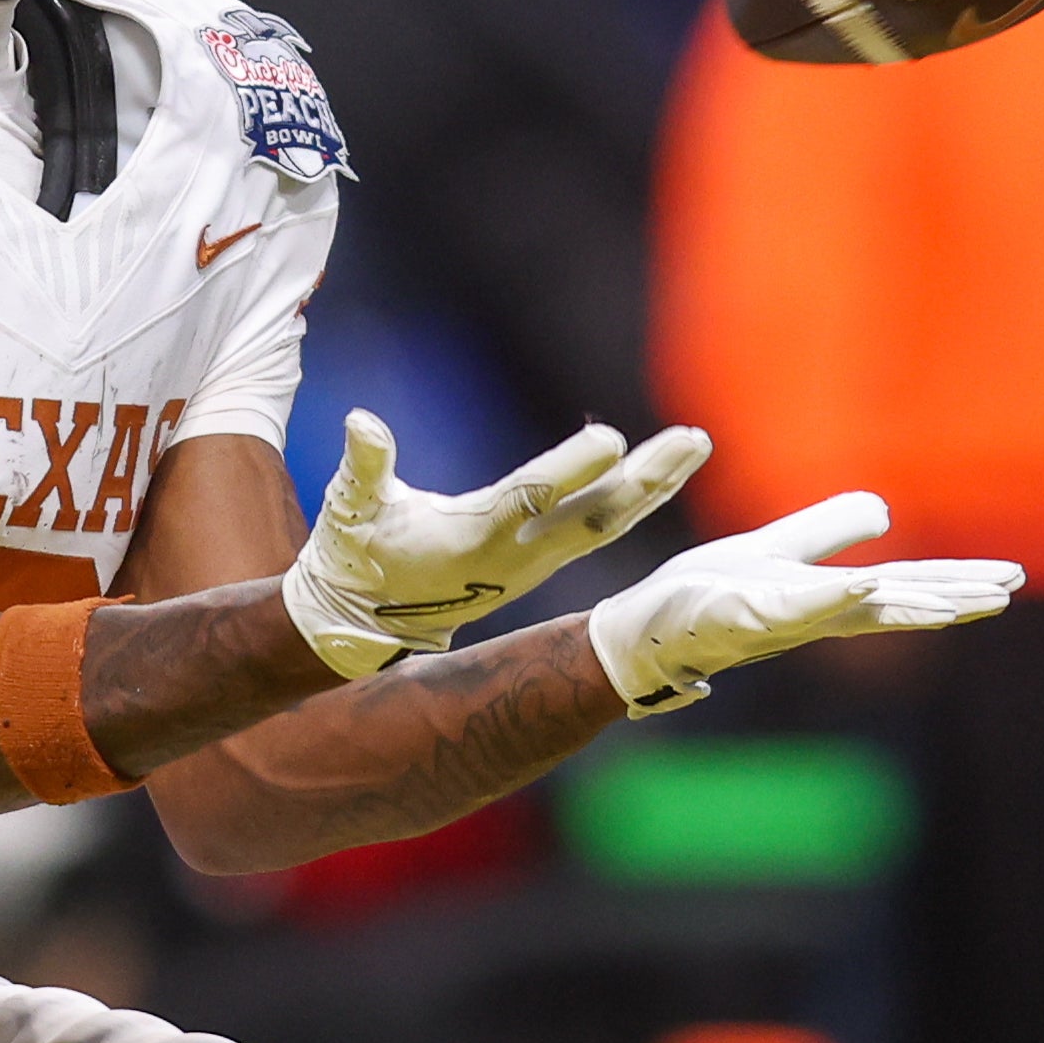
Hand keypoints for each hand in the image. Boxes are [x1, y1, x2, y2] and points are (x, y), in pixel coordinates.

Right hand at [282, 410, 710, 675]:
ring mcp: (534, 563)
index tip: (613, 440)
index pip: (529, 498)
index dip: (569, 470)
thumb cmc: (354, 556)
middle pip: (594, 517)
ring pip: (606, 523)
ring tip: (694, 445)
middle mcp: (515, 555)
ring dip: (653, 485)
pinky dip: (634, 500)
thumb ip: (363, 466)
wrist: (366, 621)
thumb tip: (361, 421)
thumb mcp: (348, 510)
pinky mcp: (540, 562)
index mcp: (470, 537)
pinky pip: (597, 529)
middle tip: (693, 441)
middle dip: (646, 479)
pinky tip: (662, 474)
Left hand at [588, 492, 1021, 715]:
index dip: (954, 584)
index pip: (901, 588)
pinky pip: (790, 607)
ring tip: (962, 596)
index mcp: (822, 599)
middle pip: (894, 603)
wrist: (638, 631)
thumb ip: (825, 532)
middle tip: (1008, 591)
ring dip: (910, 602)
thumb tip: (887, 512)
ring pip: (854, 610)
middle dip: (951, 597)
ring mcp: (777, 620)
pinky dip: (830, 597)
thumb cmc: (701, 597)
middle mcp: (810, 615)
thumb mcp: (773, 551)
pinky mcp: (738, 617)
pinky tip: (867, 584)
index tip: (1009, 579)